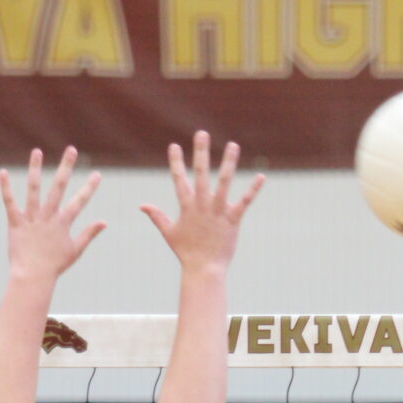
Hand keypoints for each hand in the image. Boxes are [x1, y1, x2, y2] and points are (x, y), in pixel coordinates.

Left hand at [0, 147, 104, 282]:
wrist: (33, 276)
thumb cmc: (55, 265)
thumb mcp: (75, 250)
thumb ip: (89, 233)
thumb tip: (104, 222)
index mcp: (63, 223)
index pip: (80, 201)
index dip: (89, 188)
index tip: (97, 173)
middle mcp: (48, 216)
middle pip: (58, 187)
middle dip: (66, 167)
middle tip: (71, 149)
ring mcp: (31, 218)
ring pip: (34, 189)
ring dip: (36, 169)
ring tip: (37, 151)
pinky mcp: (15, 222)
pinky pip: (10, 202)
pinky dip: (6, 188)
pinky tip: (3, 172)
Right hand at [141, 132, 263, 271]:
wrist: (204, 269)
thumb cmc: (186, 253)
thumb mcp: (169, 233)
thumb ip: (156, 216)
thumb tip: (142, 205)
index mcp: (187, 206)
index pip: (179, 179)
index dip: (176, 162)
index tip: (174, 146)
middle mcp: (202, 205)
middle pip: (200, 173)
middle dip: (200, 152)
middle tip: (202, 133)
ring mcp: (218, 211)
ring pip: (223, 182)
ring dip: (228, 163)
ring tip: (233, 145)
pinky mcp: (232, 220)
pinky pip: (244, 202)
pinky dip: (252, 189)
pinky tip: (260, 176)